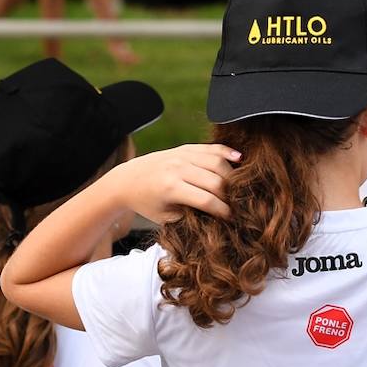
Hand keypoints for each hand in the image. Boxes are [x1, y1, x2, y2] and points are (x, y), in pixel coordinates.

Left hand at [109, 144, 240, 223]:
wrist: (127, 180)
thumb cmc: (147, 203)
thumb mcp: (165, 217)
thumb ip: (190, 217)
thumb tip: (217, 218)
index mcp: (171, 188)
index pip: (207, 200)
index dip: (223, 211)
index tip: (231, 218)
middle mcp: (177, 168)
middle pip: (216, 181)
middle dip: (229, 195)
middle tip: (236, 204)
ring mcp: (181, 155)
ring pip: (217, 161)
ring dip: (231, 175)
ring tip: (237, 188)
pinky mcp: (184, 148)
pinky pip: (211, 148)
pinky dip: (227, 153)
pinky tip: (239, 160)